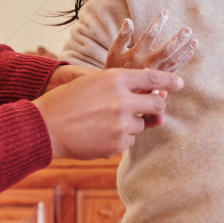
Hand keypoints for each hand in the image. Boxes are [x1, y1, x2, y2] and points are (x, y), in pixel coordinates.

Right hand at [32, 67, 183, 159]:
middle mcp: (122, 100)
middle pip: (157, 104)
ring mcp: (121, 124)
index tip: (179, 84)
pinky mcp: (117, 144)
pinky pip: (129, 142)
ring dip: (130, 124)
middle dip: (156, 107)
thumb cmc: (66, 102)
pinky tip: (98, 135)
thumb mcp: (93, 83)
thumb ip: (123, 87)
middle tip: (151, 109)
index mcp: (115, 79)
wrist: (44, 127)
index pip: (153, 78)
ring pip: (141, 125)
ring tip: (103, 122)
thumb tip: (154, 95)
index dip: (169, 81)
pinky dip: (119, 139)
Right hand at [106, 11, 197, 73]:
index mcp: (136, 55)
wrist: (116, 94)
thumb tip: (129, 20)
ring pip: (173, 61)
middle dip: (178, 39)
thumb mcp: (114, 52)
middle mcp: (147, 65)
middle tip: (188, 29)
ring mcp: (154, 74)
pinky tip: (190, 52)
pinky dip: (182, 61)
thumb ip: (122, 37)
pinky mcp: (159, 81)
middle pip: (166, 51)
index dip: (157, 23)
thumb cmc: (114, 69)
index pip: (149, 36)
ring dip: (184, 50)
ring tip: (194, 41)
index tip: (165, 12)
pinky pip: (173, 70)